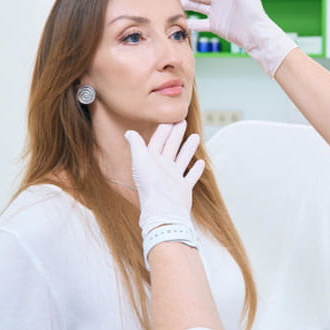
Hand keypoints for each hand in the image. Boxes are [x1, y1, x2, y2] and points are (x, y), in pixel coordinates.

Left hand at [124, 121, 204, 237]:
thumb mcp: (140, 161)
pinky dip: (195, 170)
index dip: (163, 130)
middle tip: (183, 121)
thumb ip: (136, 145)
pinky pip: (190, 177)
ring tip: (195, 136)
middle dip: (176, 134)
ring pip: (182, 159)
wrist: (164, 210)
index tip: (170, 118)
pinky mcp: (183, 188)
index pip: (158, 141)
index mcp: (152, 161)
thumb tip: (128, 132)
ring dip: (188, 148)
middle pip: (171, 147)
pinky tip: (201, 162)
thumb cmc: (151, 187)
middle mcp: (162, 169)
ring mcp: (173, 179)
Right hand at [174, 0, 297, 77]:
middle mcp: (221, 0)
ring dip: (187, 4)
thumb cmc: (253, 11)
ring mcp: (218, 13)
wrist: (256, 33)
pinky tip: (184, 21)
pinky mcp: (217, 26)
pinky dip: (192, 23)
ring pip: (199, 7)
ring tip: (175, 2)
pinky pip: (201, 24)